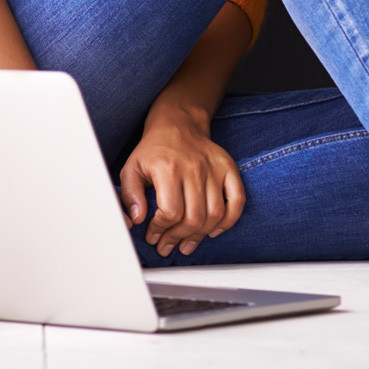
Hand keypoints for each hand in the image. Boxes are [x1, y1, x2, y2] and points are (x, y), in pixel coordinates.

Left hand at [118, 108, 246, 256]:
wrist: (178, 124)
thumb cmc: (153, 151)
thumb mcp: (131, 168)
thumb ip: (130, 194)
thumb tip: (138, 219)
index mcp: (168, 169)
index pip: (170, 212)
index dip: (161, 229)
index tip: (153, 235)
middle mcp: (193, 169)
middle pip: (194, 217)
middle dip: (178, 237)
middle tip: (168, 245)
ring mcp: (213, 169)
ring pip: (214, 214)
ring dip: (200, 235)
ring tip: (186, 244)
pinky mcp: (228, 168)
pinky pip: (237, 200)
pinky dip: (229, 220)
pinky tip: (214, 231)